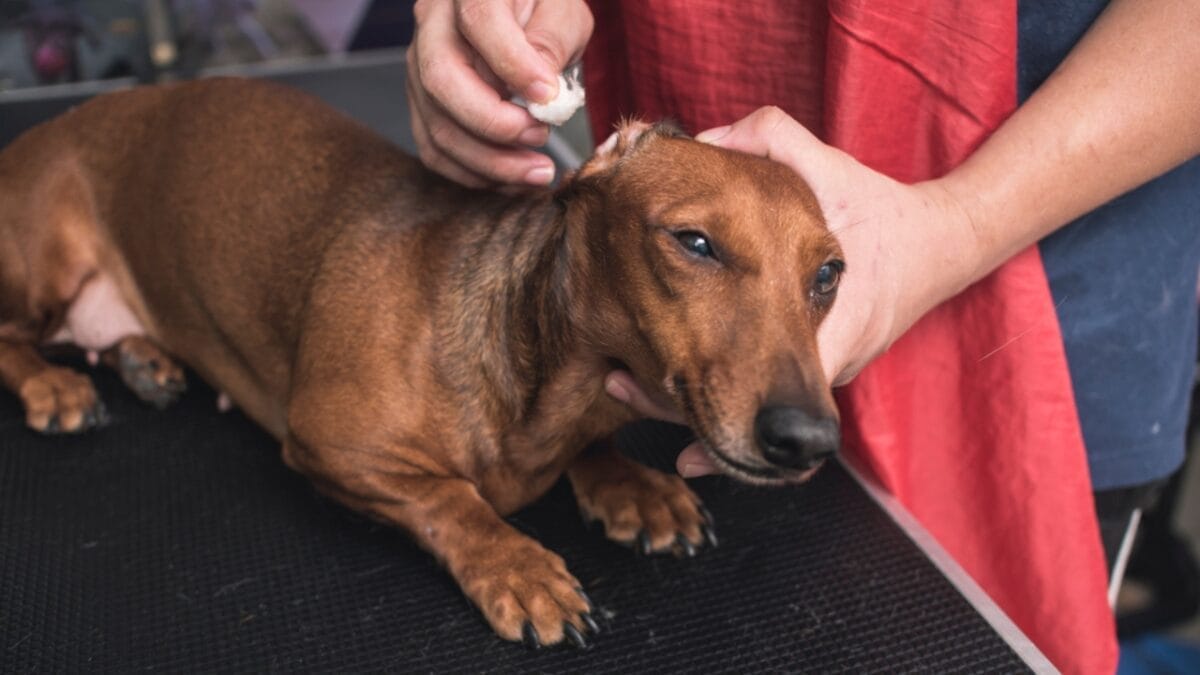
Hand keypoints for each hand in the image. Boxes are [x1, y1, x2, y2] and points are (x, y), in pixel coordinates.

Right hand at [407, 0, 592, 186]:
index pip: (478, 20)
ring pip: (437, 125)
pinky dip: (473, 173)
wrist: (518, 15)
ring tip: (538, 171)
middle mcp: (432, 23)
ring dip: (489, 162)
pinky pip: (434, 149)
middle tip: (541, 136)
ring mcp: (419, 66)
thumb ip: (552, 41)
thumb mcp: (562, 11)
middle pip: (442, 81)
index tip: (548, 96)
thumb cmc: (542, 8)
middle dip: (495, 124)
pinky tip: (511, 179)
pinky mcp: (422, 103)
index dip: (512, 63)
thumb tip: (540, 91)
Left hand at [607, 106, 980, 476]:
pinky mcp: (818, 364)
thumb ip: (772, 141)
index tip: (654, 383)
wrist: (944, 243)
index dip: (710, 401)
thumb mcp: (830, 170)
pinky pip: (762, 387)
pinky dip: (719, 387)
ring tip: (627, 379)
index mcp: (834, 327)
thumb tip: (706, 137)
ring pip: (750, 403)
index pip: (767, 386)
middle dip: (683, 408)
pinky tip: (669, 377)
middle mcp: (827, 361)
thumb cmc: (883, 209)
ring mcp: (823, 368)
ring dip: (693, 401)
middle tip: (621, 383)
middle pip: (748, 408)